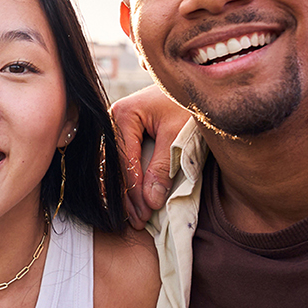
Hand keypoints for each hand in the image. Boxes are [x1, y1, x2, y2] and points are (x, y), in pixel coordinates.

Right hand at [109, 85, 188, 228]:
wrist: (195, 85)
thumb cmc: (187, 106)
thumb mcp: (177, 136)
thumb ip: (163, 167)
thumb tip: (151, 201)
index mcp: (123, 115)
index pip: (125, 161)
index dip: (134, 191)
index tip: (143, 214)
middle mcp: (112, 119)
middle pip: (115, 166)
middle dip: (127, 196)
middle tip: (137, 221)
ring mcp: (115, 125)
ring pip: (115, 165)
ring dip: (124, 192)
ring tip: (132, 216)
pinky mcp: (123, 131)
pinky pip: (120, 160)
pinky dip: (126, 180)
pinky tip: (130, 199)